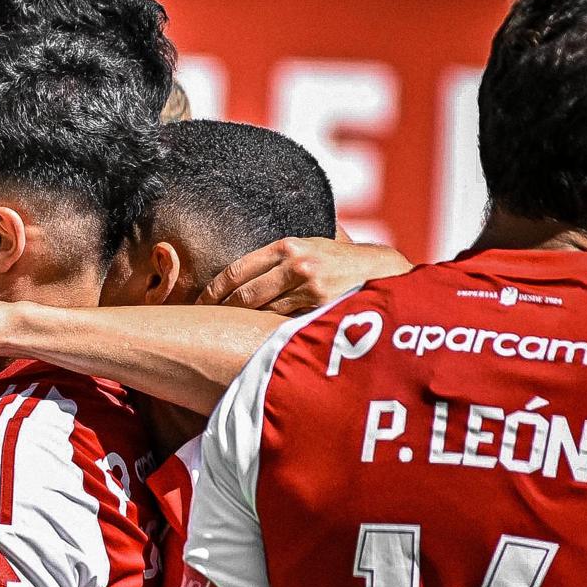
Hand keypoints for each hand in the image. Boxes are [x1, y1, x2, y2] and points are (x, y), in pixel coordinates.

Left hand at [196, 237, 411, 315]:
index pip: (236, 270)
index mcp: (287, 245)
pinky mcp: (321, 309)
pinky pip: (283, 325)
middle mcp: (295, 264)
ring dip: (241, 326)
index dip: (213, 290)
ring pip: (260, 313)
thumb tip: (246, 265)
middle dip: (220, 312)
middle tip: (204, 324)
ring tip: (223, 335)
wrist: (387, 271)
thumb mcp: (313, 245)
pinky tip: (253, 341)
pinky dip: (266, 334)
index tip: (199, 303)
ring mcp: (308, 288)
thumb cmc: (344, 261)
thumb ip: (284, 253)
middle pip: (243, 295)